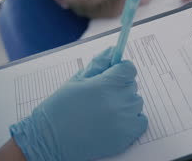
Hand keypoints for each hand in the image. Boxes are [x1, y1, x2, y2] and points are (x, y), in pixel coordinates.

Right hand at [10, 48, 147, 160]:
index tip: (113, 73)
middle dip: (119, 86)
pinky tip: (114, 121)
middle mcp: (118, 102)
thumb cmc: (59, 109)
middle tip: (101, 95)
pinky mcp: (127, 137)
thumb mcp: (76, 80)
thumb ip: (97, 64)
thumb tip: (112, 51)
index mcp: (105, 84)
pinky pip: (141, 121)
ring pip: (136, 102)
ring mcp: (124, 120)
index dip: (120, 69)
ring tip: (104, 110)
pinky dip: (132, 119)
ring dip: (125, 103)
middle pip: (132, 85)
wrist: (50, 140)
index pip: (128, 68)